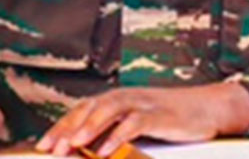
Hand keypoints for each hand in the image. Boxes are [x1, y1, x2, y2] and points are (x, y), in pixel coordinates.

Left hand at [37, 82, 248, 156]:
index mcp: (112, 101)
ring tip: (73, 145)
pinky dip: (118, 135)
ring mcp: (139, 104)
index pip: (78, 112)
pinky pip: (134, 123)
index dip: (59, 128)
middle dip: (66, 130)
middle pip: (86, 110)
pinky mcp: (157, 114)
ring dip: (88, 128)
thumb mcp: (135, 125)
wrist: (206, 108)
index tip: (42, 146)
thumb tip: (88, 150)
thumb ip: (112, 133)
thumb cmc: (168, 119)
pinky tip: (107, 150)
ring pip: (107, 111)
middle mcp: (121, 98)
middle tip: (51, 149)